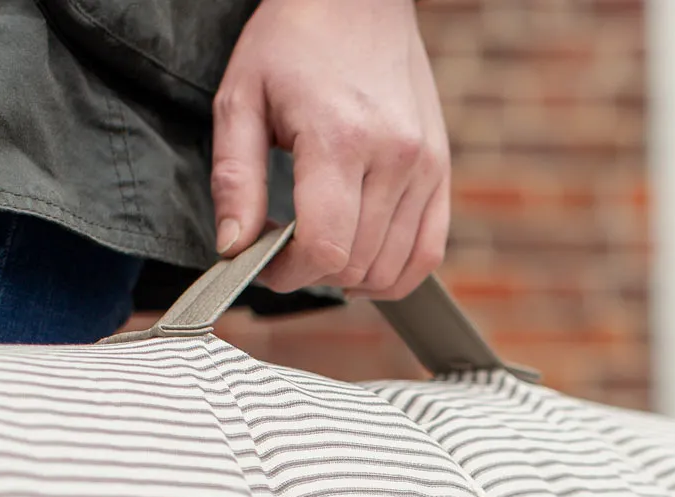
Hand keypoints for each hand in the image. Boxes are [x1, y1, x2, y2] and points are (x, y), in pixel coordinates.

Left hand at [211, 0, 449, 299]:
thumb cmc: (294, 41)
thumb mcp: (241, 98)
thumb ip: (234, 179)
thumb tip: (234, 248)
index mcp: (340, 138)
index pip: (325, 248)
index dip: (289, 274)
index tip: (266, 265)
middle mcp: (393, 157)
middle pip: (356, 264)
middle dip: (313, 274)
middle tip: (286, 250)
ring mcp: (425, 168)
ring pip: (391, 269)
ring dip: (351, 278)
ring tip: (322, 251)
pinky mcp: (441, 173)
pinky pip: (428, 255)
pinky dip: (395, 276)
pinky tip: (364, 267)